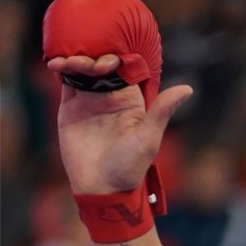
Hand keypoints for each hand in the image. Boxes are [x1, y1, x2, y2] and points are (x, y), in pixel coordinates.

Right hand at [48, 54, 190, 194]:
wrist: (101, 188)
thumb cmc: (130, 167)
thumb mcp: (148, 139)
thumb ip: (162, 111)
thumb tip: (189, 88)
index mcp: (131, 100)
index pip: (125, 68)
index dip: (117, 58)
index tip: (109, 61)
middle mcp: (111, 96)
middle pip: (102, 65)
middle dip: (94, 56)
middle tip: (87, 64)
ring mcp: (90, 100)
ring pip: (83, 70)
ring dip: (76, 59)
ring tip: (69, 63)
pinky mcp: (71, 108)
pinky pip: (66, 82)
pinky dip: (61, 69)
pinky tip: (56, 64)